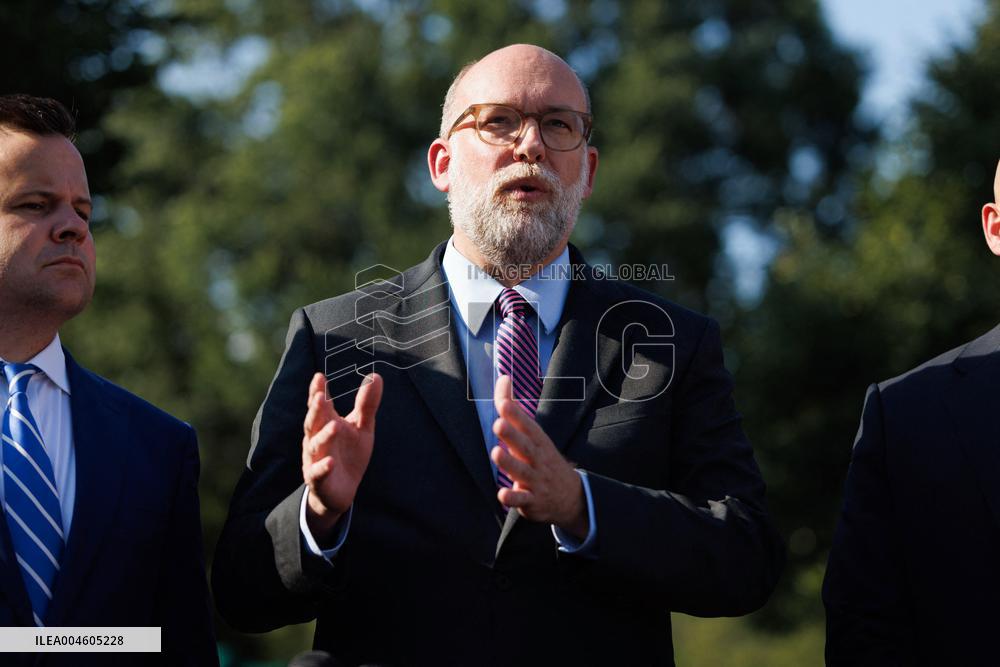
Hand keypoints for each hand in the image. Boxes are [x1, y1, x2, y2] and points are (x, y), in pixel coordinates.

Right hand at [302, 372, 382, 541]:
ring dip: (324, 436)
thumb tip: (376, 376)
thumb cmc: (349, 454)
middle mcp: (316, 439)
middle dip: (316, 410)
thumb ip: (366, 404)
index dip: (317, 392)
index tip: (319, 377)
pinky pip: (318, 472)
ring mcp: (315, 459)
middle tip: (320, 396)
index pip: (320, 406)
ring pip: (315, 445)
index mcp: (325, 424)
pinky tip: (330, 462)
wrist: (342, 491)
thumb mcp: (362, 427)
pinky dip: (323, 467)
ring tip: (335, 426)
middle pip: (313, 422)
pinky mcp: (318, 479)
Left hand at [491, 375, 588, 537]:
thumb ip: (514, 410)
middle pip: (525, 446)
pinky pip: (522, 500)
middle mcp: (537, 459)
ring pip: (522, 472)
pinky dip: (513, 498)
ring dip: (509, 464)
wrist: (572, 497)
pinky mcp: (531, 501)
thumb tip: (503, 378)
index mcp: (539, 442)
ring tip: (496, 454)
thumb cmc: (544, 460)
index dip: (516, 415)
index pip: (528, 427)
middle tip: (498, 424)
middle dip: (512, 435)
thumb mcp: (534, 436)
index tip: (503, 404)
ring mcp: (535, 480)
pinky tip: (503, 494)